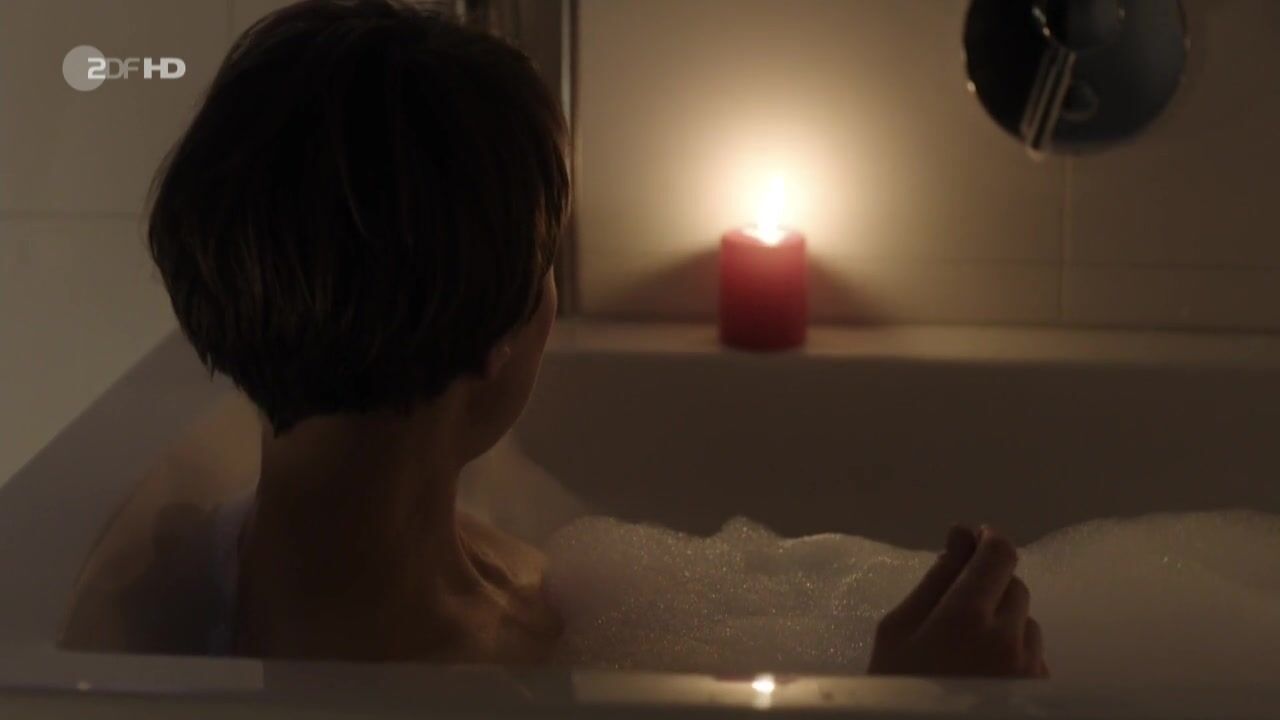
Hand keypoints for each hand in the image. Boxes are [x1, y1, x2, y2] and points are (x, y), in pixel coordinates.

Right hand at [867, 525, 1048, 677]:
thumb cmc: (896, 688)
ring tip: (967, 651)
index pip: (999, 554)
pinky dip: (1014, 654)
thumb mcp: (897, 630)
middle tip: (957, 608)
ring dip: (1003, 622)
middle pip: (1014, 585)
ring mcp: (1030, 670)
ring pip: (1026, 622)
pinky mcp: (1040, 693)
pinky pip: (1034, 656)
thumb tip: (962, 534)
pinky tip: (984, 675)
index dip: (988, 540)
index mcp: (966, 616)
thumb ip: (935, 579)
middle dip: (989, 585)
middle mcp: (1009, 638)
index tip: (974, 541)